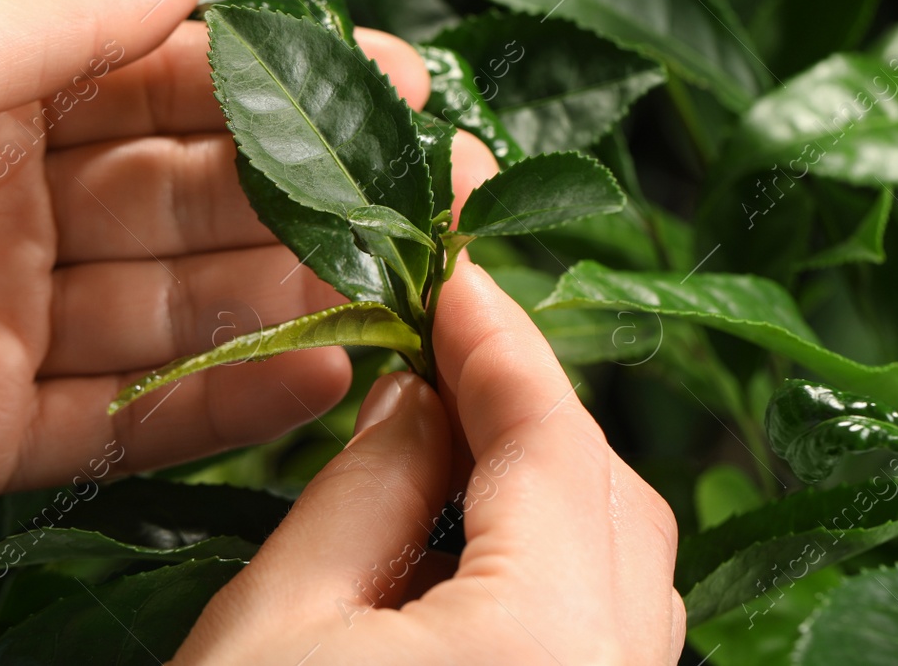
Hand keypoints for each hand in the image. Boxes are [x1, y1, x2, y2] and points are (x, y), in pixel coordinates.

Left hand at [0, 0, 437, 545]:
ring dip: (287, 299)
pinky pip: (123, 424)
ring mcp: (1, 329)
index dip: (288, 85)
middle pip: (192, 203)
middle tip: (435, 196)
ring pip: (176, 312)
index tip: (403, 82)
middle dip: (313, 196)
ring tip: (399, 289)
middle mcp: (11, 211)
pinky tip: (316, 378)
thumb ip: (59, 19)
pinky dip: (221, 408)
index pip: (170, 86)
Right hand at [172, 265, 683, 664]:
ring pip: (621, 565)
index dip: (497, 340)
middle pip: (608, 496)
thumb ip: (364, 489)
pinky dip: (548, 564)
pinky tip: (462, 547)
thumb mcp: (276, 623)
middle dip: (524, 409)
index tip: (449, 270)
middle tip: (434, 348)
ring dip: (541, 487)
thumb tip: (417, 394)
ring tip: (442, 441)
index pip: (551, 439)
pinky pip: (604, 629)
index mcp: (547, 640)